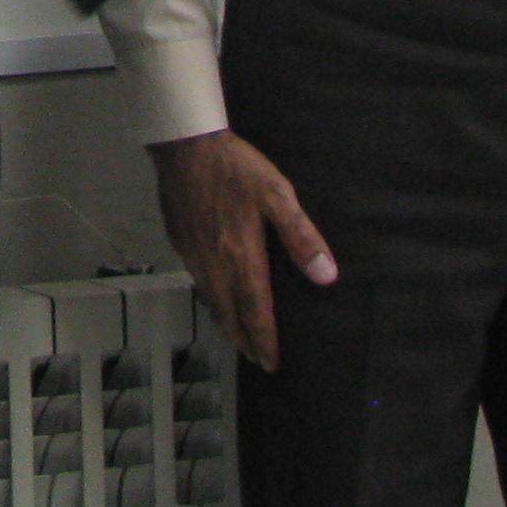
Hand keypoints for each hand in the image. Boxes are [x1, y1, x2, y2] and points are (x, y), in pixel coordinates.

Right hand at [150, 129, 336, 370]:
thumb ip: (302, 237)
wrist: (185, 144)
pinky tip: (212, 293)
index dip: (265, 339)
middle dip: (243, 340)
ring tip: (236, 336)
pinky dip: (208, 297)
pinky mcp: (179, 239)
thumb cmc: (235, 168)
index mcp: (241, 256)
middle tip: (255, 359)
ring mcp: (193, 253)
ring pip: (209, 299)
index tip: (272, 362)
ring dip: (224, 322)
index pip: (255, 310)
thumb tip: (326, 275)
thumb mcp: (278, 196)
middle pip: (228, 313)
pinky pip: (195, 280)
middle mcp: (214, 262)